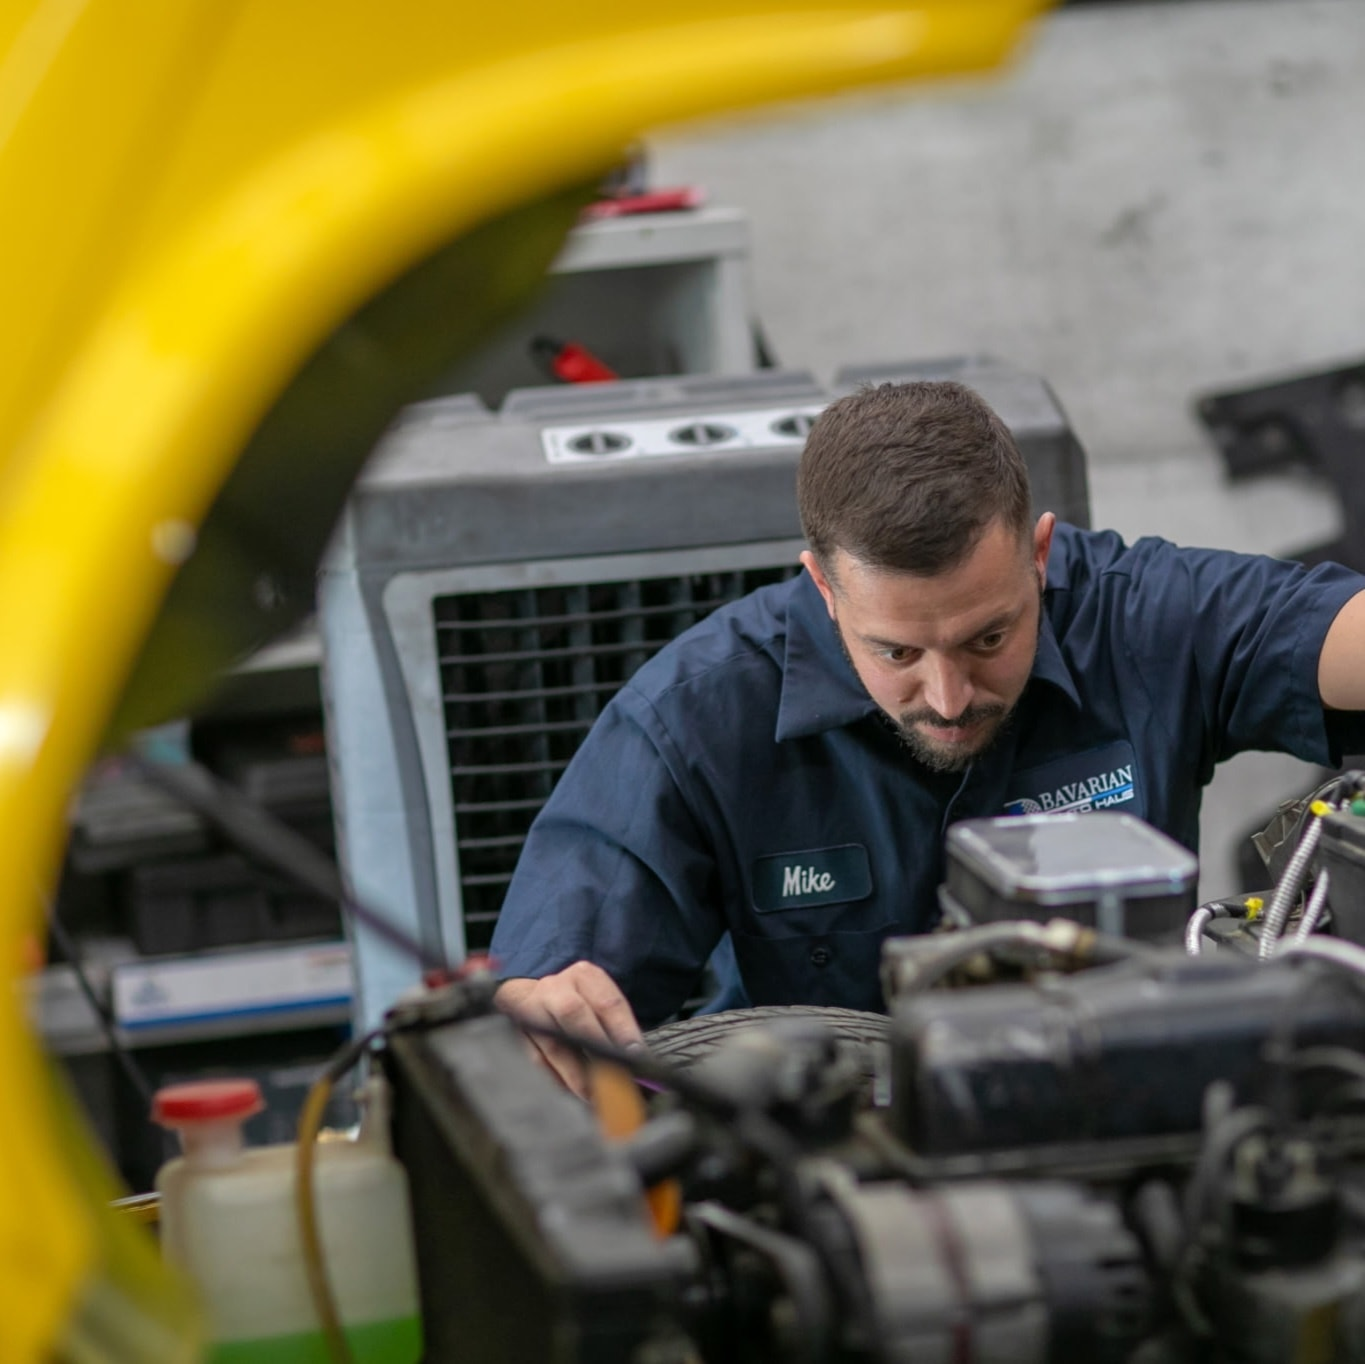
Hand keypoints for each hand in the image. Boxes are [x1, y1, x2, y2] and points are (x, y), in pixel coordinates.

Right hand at [494, 961, 643, 1098]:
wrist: (533, 997)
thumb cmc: (578, 1003)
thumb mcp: (600, 1000)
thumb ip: (618, 1025)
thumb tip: (637, 1060)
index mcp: (584, 976)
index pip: (606, 1001)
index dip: (623, 1029)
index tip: (636, 1056)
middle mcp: (555, 988)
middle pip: (574, 1014)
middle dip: (596, 1047)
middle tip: (615, 1076)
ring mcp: (532, 1011)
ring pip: (554, 1044)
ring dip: (577, 1075)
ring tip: (596, 1096)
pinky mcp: (517, 1035)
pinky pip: (537, 1061)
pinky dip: (557, 1080)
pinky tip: (573, 1094)